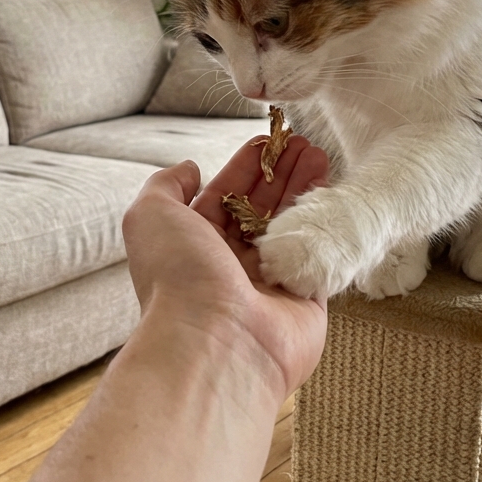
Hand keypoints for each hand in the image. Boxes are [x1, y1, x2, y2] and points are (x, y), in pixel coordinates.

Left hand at [122, 136, 329, 397]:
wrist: (217, 342)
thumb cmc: (177, 277)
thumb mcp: (150, 215)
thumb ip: (165, 186)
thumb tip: (190, 169)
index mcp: (192, 247)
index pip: (223, 197)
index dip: (245, 166)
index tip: (268, 139)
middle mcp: (228, 266)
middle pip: (260, 208)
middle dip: (280, 172)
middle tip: (303, 143)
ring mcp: (268, 283)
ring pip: (291, 226)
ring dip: (304, 188)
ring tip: (319, 154)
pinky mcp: (305, 298)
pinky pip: (317, 254)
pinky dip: (324, 222)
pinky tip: (331, 191)